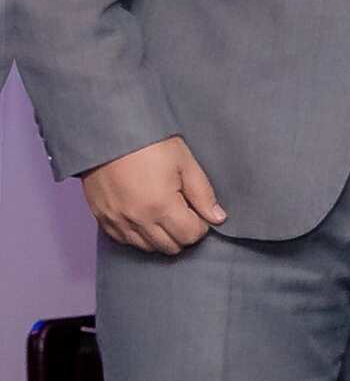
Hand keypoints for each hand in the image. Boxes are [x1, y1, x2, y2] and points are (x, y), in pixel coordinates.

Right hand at [78, 137, 225, 256]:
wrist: (109, 133)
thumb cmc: (149, 144)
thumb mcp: (185, 163)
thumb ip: (203, 194)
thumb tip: (217, 218)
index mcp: (161, 206)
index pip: (190, 236)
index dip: (200, 225)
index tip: (198, 211)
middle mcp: (137, 219)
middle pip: (170, 247)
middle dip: (182, 233)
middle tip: (183, 212)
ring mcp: (117, 220)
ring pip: (147, 247)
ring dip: (161, 237)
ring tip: (164, 213)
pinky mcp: (101, 217)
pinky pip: (124, 240)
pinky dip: (138, 235)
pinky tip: (144, 217)